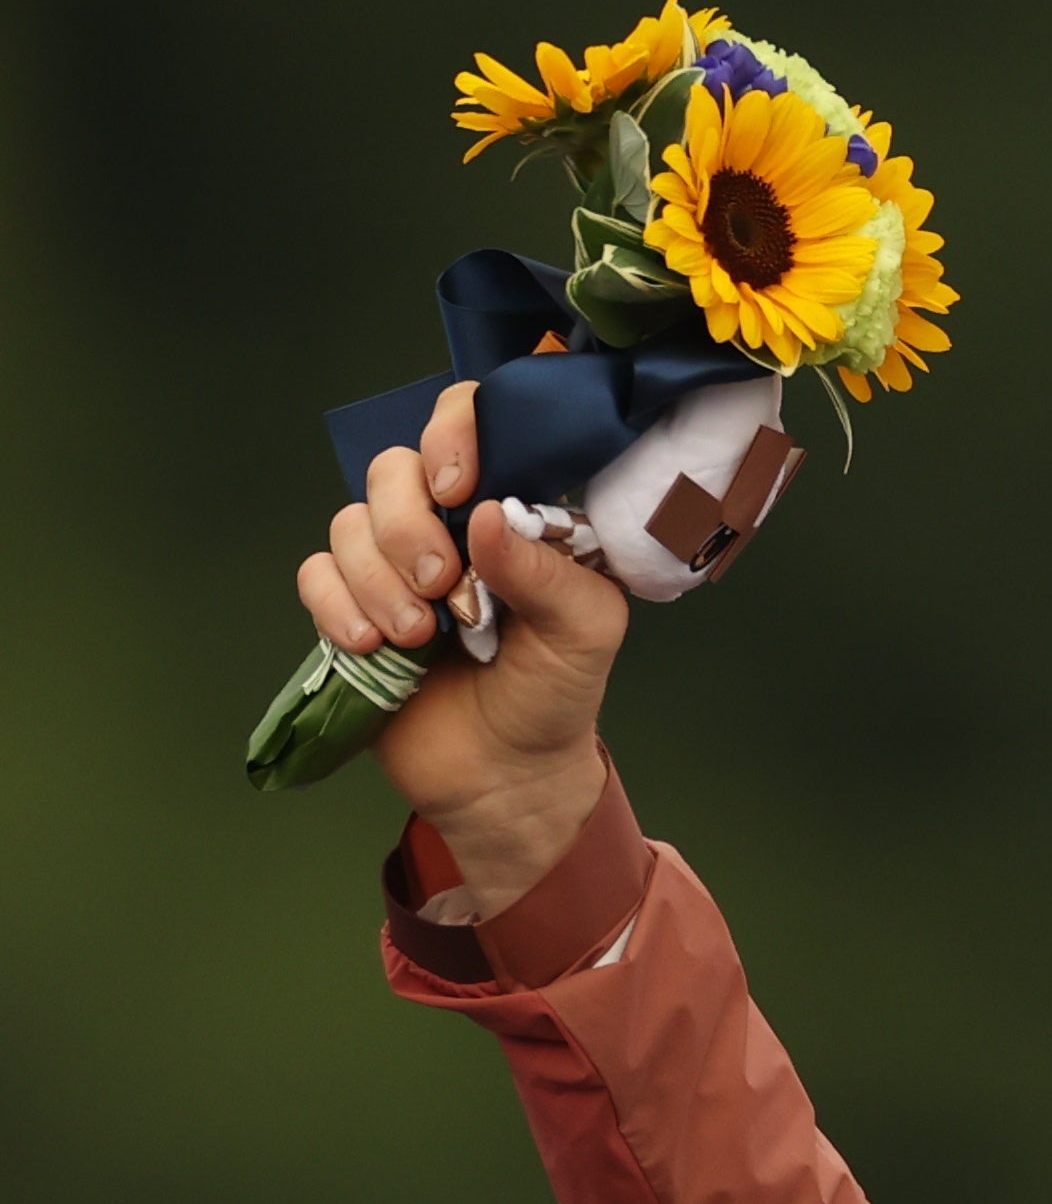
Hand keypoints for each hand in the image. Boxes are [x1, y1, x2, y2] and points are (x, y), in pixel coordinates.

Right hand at [293, 382, 633, 908]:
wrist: (504, 777)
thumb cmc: (555, 695)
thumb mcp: (585, 635)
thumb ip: (548, 573)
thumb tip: (485, 515)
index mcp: (511, 514)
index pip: (472, 426)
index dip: (453, 433)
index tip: (457, 487)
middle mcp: (446, 526)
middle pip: (391, 469)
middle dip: (407, 527)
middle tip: (443, 588)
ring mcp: (392, 564)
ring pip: (349, 522)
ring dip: (377, 579)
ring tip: (416, 637)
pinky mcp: (349, 606)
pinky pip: (315, 574)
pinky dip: (338, 606)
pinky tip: (373, 647)